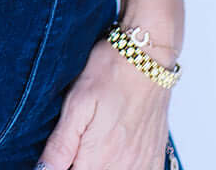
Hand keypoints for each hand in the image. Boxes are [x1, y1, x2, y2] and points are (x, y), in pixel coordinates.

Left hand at [35, 35, 171, 167]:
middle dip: (80, 162)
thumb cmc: (110, 72)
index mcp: (98, 158)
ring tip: (95, 141)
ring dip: (101, 164)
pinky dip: (124, 165)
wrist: (148, 56)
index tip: (61, 151)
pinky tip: (116, 150)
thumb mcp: (76, 102)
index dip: (61, 166)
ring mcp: (142, 164)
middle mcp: (123, 167)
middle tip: (78, 139)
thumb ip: (61, 144)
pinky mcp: (154, 157)